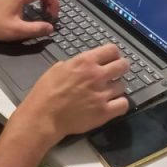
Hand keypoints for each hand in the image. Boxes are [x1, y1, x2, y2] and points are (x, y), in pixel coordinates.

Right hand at [12, 44, 129, 141]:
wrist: (43, 116)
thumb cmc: (46, 91)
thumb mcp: (58, 68)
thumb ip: (76, 64)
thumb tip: (85, 65)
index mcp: (85, 61)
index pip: (112, 50)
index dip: (113, 54)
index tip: (112, 58)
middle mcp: (97, 75)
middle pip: (123, 65)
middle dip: (121, 68)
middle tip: (116, 73)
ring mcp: (102, 94)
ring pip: (123, 86)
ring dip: (117, 88)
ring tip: (109, 92)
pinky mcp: (104, 112)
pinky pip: (123, 104)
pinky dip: (120, 104)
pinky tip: (113, 105)